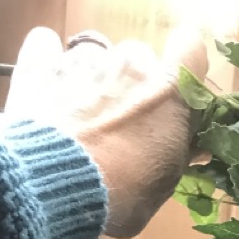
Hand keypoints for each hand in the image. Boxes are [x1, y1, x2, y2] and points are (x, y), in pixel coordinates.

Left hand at [6, 26, 207, 237]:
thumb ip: (180, 152)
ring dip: (97, 78)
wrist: (57, 190)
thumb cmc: (123, 193)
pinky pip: (47, 44)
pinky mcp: (42, 63)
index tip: (176, 92)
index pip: (191, 49)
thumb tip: (196, 144)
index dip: (184, 67)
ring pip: (99, 55)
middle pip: (141, 57)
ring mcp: (85, 60)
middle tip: (126, 120)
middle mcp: (130, 64)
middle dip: (137, 83)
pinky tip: (52, 83)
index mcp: (168, 92)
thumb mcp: (165, 182)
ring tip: (84, 115)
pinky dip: (51, 61)